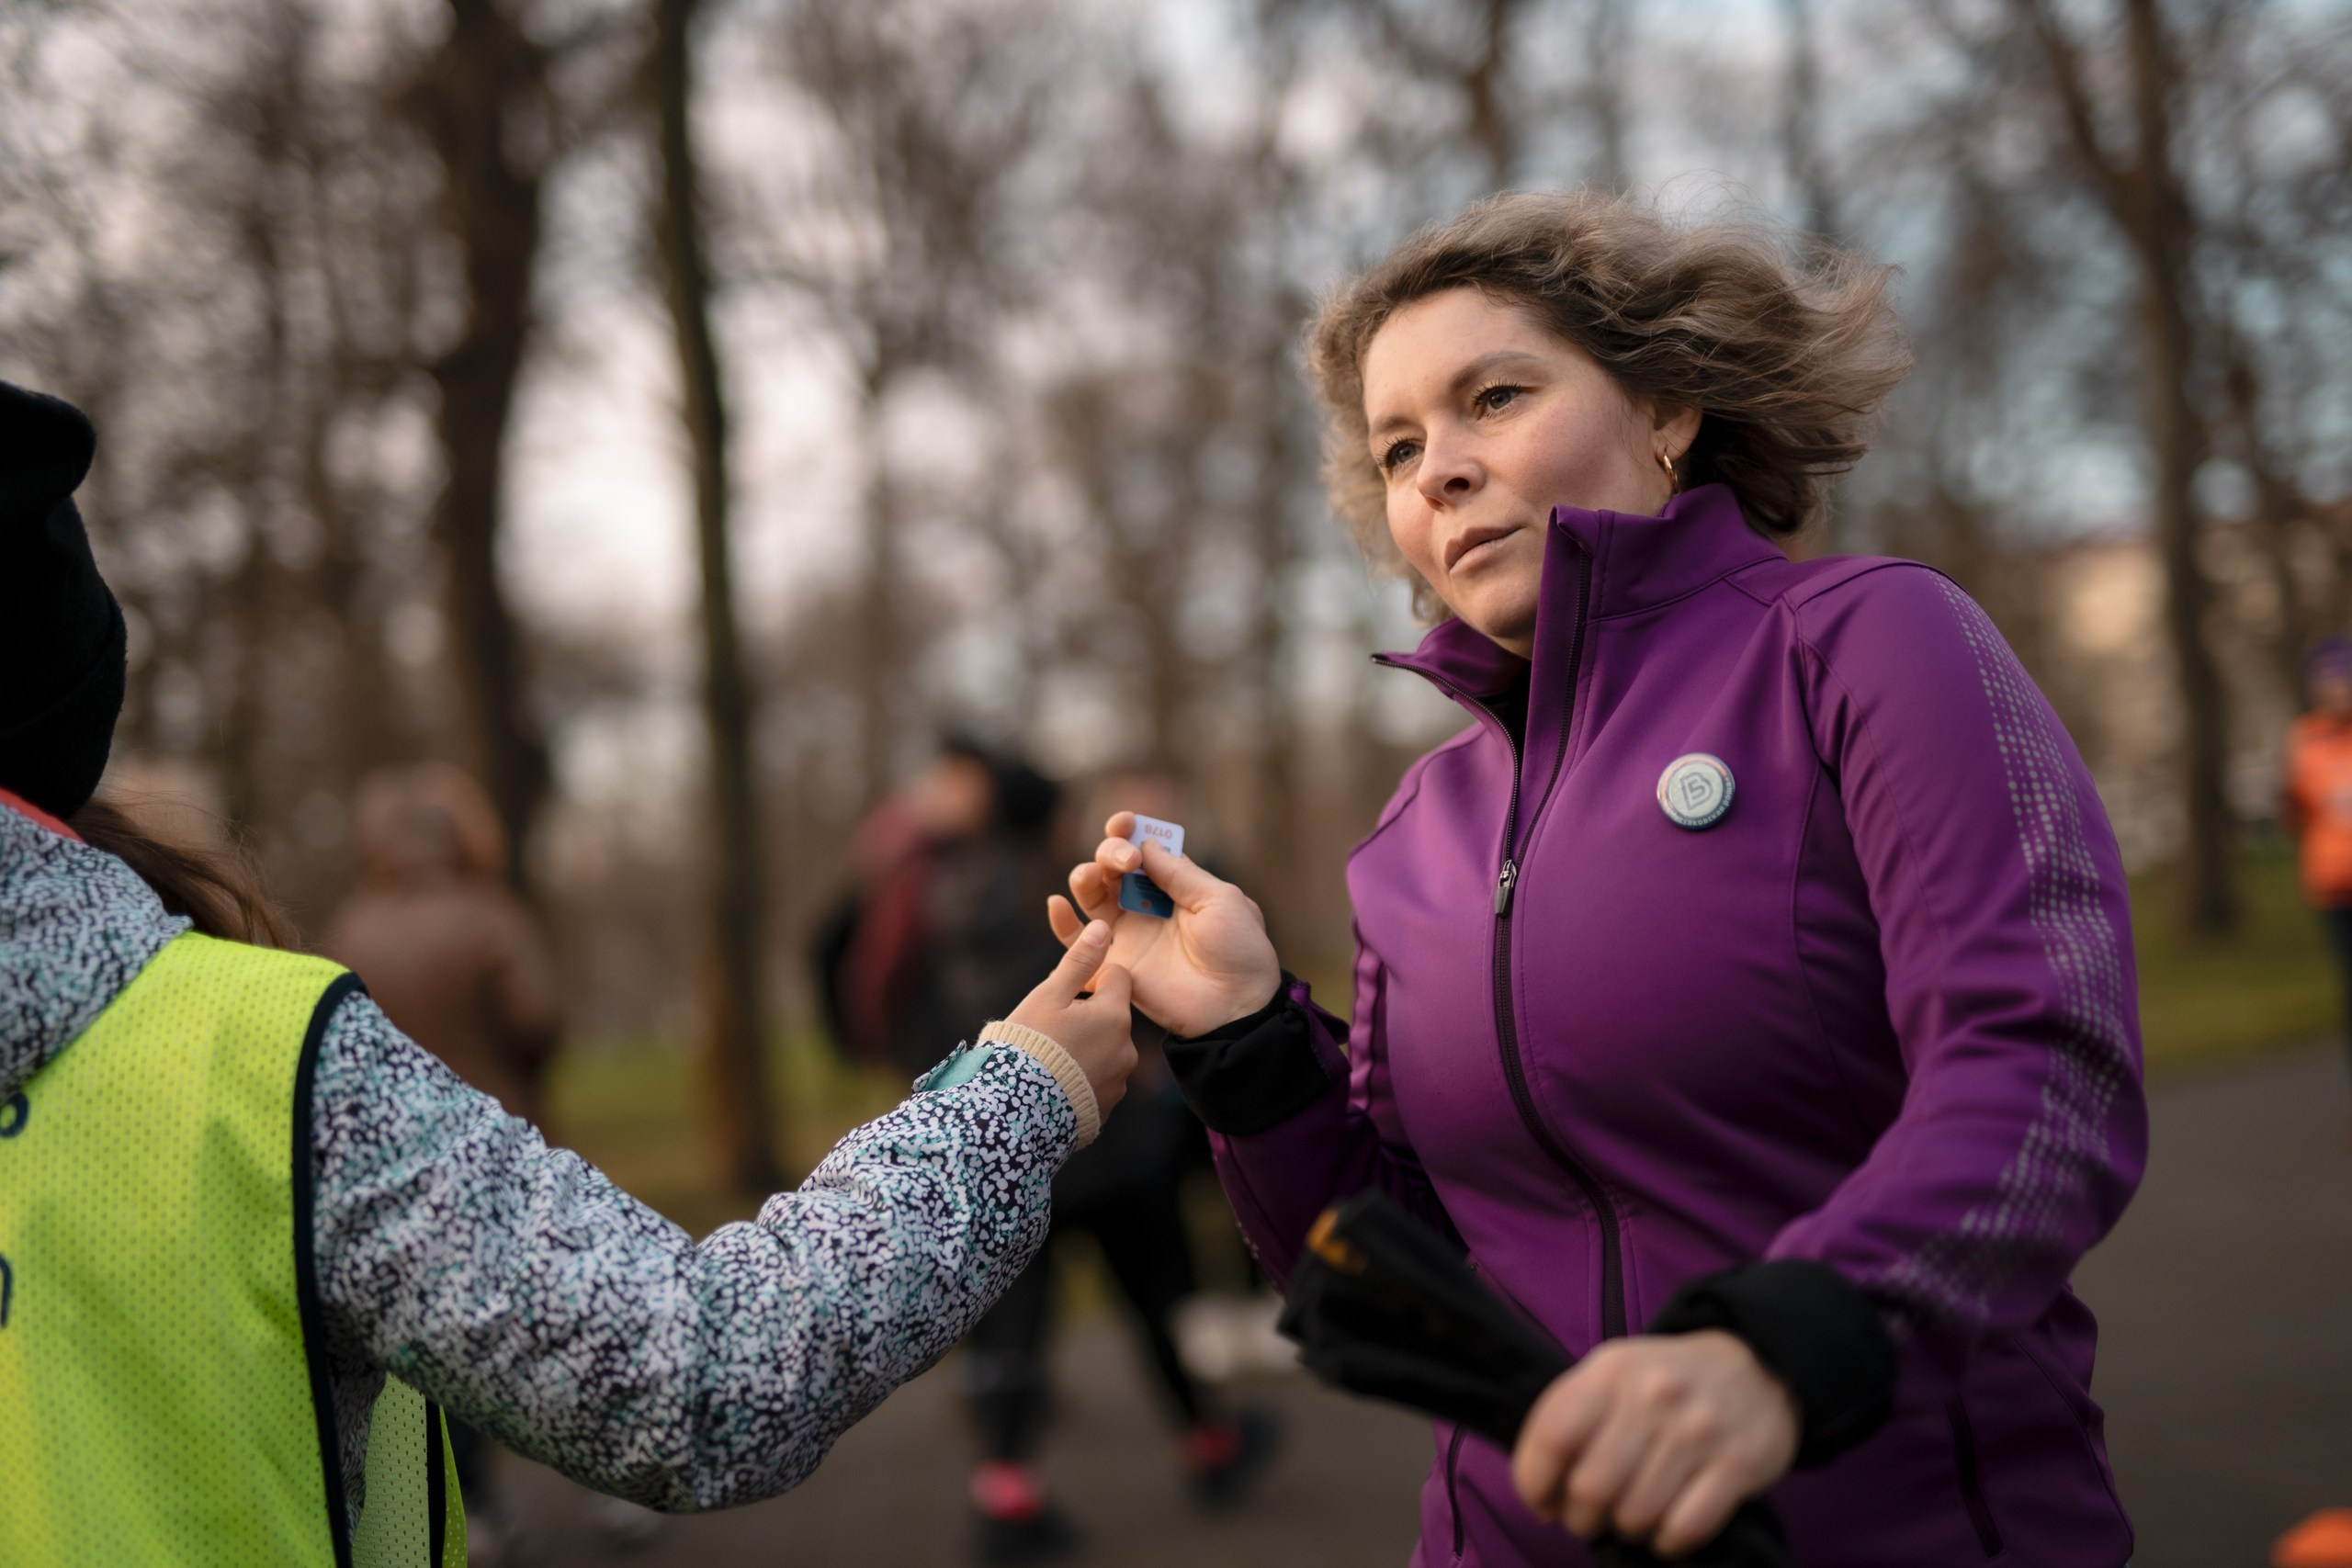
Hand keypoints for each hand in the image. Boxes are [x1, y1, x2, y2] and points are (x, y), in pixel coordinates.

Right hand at [1006, 918, 1139, 1116]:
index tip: (1064, 994)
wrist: (1013, 1111)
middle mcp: (1127, 1049)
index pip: (1117, 977)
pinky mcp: (1108, 1107)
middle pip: (1111, 1016)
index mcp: (1114, 1016)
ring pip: (1106, 1050)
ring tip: (1049, 1059)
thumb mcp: (1049, 996)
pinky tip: (1054, 1083)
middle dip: (1087, 1016)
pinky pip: (1099, 1081)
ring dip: (1086, 1048)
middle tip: (1049, 1029)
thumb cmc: (1028, 1045)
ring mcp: (1119, 1081)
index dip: (1091, 978)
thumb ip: (1078, 962)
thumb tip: (1102, 927)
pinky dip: (1083, 1078)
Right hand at [1045, 812, 1281, 1037]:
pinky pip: (1077, 941)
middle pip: (1112, 866)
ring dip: (1084, 877)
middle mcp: (1148, 905)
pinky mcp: (1114, 963)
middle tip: (1126, 862)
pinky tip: (1058, 904)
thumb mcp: (1220, 901)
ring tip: (1091, 878)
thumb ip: (1180, 874)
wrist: (1236, 1005)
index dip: (1128, 831)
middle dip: (1110, 852)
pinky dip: (1062, 921)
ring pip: (1091, 895)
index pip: (1144, 849)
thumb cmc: (1239, 951)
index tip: (1123, 823)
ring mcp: (1128, 933)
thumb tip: (1145, 845)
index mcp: (1177, 885)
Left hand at [1511, 1332, 1798, 1558]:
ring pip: (1636, 1514)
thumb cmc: (1665, 1381)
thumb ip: (1571, 1420)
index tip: (1542, 1501)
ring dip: (1625, 1529)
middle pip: (1591, 1487)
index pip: (1553, 1435)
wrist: (1757, 1363)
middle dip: (1581, 1517)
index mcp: (1611, 1371)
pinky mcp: (1738, 1464)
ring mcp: (1698, 1431)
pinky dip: (1667, 1542)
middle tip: (1590, 1516)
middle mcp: (1653, 1397)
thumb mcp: (1611, 1374)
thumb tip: (1542, 1497)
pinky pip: (1685, 1528)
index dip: (1534, 1481)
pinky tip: (1665, 1529)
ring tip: (1631, 1516)